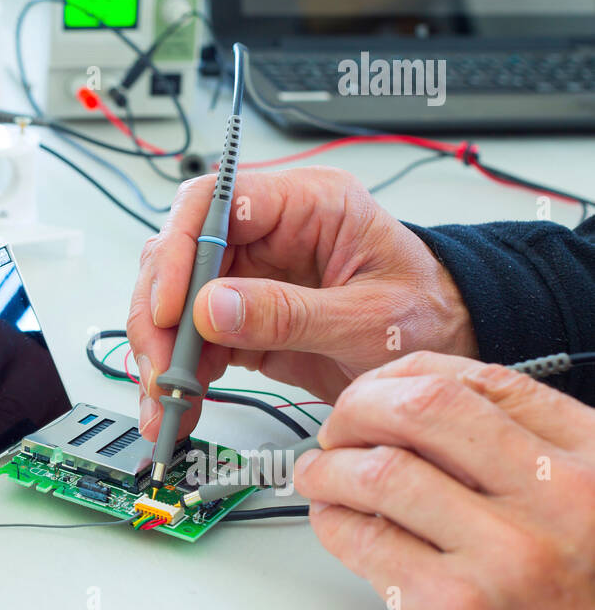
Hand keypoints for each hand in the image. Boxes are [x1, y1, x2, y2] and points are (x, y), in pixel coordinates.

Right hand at [127, 166, 476, 439]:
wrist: (451, 350)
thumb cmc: (430, 317)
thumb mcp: (370, 318)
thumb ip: (291, 313)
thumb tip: (212, 308)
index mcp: (305, 205)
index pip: (213, 203)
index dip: (180, 251)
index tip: (172, 309)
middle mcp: (268, 234)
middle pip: (179, 255)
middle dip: (159, 316)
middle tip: (163, 369)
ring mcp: (250, 276)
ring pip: (175, 301)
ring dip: (162, 354)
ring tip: (167, 405)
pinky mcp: (242, 318)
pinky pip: (192, 340)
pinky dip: (180, 376)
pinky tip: (181, 407)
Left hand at [294, 351, 594, 609]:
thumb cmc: (586, 598)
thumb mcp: (587, 502)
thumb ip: (523, 449)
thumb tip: (412, 405)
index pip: (484, 381)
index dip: (408, 378)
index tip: (377, 393)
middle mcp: (560, 498)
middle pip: (423, 408)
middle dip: (358, 408)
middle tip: (338, 429)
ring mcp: (510, 553)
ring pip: (379, 472)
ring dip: (329, 469)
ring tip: (319, 475)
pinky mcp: (460, 608)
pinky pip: (366, 542)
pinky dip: (332, 524)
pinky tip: (336, 522)